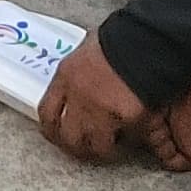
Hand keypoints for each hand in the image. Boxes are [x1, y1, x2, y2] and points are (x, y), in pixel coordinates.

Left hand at [36, 39, 155, 165]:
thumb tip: (79, 80)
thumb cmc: (120, 40)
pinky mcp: (124, 118)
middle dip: (74, 147)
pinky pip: (121, 138)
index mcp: (66, 76)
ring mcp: (99, 109)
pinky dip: (125, 142)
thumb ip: (79, 71)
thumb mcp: (87, 50)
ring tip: (109, 148)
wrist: (144, 42)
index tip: (56, 135)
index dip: (50, 129)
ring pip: (93, 144)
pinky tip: (130, 138)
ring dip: (100, 149)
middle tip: (84, 150)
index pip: (46, 112)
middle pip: (67, 135)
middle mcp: (78, 95)